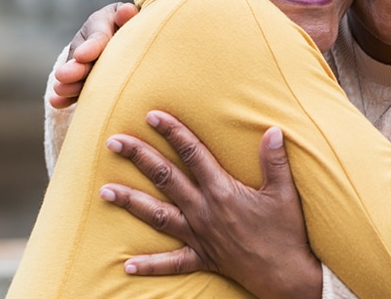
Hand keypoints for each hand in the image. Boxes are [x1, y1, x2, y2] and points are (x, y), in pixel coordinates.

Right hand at [47, 2, 137, 107]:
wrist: (125, 31)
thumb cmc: (132, 23)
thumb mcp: (129, 16)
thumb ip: (127, 15)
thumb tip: (127, 11)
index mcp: (101, 22)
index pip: (98, 36)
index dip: (91, 46)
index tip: (83, 56)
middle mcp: (87, 41)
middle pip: (82, 57)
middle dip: (75, 68)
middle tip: (64, 76)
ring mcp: (82, 61)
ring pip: (75, 74)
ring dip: (69, 84)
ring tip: (61, 90)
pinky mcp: (82, 78)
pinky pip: (74, 87)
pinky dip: (65, 96)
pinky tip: (57, 102)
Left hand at [100, 111, 321, 298]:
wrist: (286, 275)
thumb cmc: (287, 232)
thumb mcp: (284, 192)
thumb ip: (275, 160)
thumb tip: (272, 129)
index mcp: (222, 191)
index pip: (193, 154)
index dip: (173, 132)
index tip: (152, 115)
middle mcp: (204, 211)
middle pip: (165, 178)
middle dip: (139, 158)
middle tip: (113, 141)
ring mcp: (199, 236)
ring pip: (157, 216)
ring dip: (130, 202)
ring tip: (104, 190)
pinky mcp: (202, 258)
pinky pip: (172, 263)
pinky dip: (150, 265)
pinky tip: (127, 264)